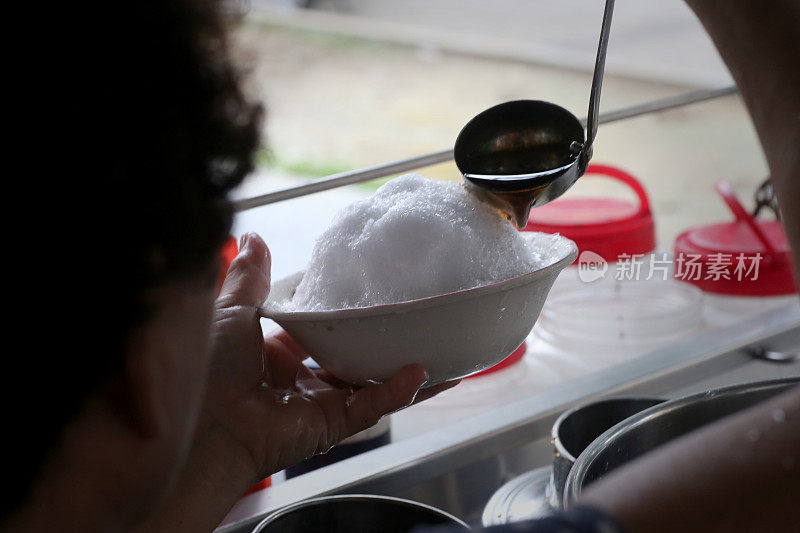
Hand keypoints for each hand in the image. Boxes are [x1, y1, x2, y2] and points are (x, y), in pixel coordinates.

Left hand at [205, 232, 458, 480]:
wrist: (205, 424)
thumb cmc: (208, 369)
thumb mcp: (232, 311)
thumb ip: (249, 276)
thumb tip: (254, 238)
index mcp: (276, 353)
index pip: (319, 329)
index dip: (341, 311)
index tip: (366, 288)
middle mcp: (300, 380)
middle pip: (351, 357)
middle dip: (381, 342)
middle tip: (411, 318)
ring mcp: (318, 404)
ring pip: (370, 385)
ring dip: (402, 369)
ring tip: (437, 349)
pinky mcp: (331, 426)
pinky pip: (370, 407)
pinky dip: (396, 391)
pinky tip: (421, 374)